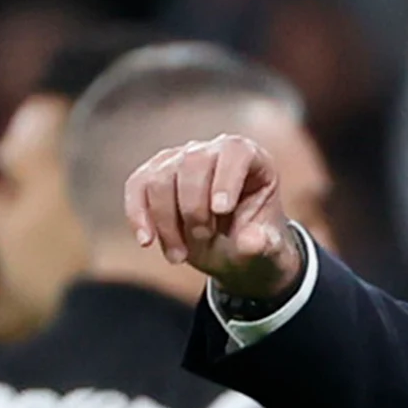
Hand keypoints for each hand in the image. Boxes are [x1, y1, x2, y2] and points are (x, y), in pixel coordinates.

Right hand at [123, 134, 303, 298]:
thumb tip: (250, 242)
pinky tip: (147, 241)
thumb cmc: (254, 242)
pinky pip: (137, 187)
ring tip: (180, 255)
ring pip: (160, 178)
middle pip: (192, 163)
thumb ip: (266, 245)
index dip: (226, 178)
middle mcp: (213, 151)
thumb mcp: (270, 250)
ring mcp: (180, 160)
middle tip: (204, 237)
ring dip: (166, 221)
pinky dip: (138, 215)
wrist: (232, 251)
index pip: (235, 151)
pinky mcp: (155, 175)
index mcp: (252, 159)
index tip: (221, 210)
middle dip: (194, 207)